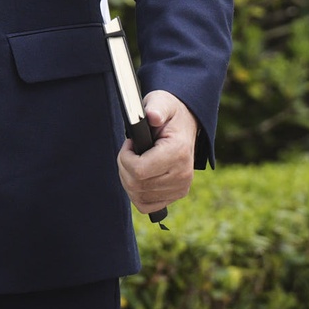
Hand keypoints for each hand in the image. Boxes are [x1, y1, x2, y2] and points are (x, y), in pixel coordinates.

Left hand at [117, 90, 196, 216]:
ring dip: (128, 179)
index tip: (129, 144)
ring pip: (139, 196)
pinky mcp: (177, 194)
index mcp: (178, 152)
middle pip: (136, 185)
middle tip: (129, 152)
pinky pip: (147, 206)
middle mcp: (183, 174)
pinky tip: (139, 177)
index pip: (139, 171)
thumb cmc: (169, 113)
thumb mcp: (161, 102)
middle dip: (124, 167)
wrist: (185, 124)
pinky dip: (137, 194)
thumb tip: (152, 116)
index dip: (125, 158)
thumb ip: (156, 107)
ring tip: (134, 161)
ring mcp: (181, 187)